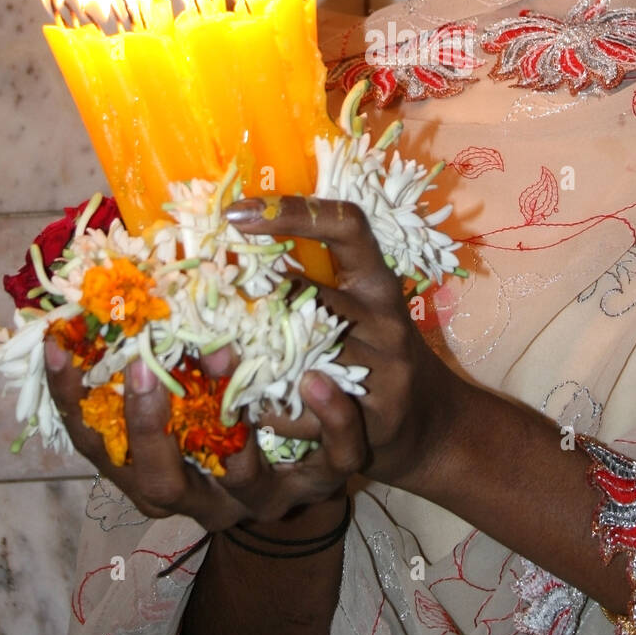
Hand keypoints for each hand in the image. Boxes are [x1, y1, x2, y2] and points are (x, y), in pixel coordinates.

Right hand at [44, 338, 366, 531]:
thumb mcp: (183, 394)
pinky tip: (320, 379)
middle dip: (146, 427)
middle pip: (158, 484)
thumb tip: (105, 287)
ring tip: (227, 359)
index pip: (96, 448)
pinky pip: (334, 459)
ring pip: (244, 480)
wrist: (308, 465)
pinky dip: (330, 420)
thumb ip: (148, 360)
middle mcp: (204, 499)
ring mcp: (264, 498)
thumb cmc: (227, 416)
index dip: (69, 401)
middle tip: (142, 366)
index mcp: (156, 475)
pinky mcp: (325, 481)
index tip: (58, 346)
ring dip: (236, 425)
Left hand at [225, 194, 464, 493]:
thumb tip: (230, 264)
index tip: (236, 213)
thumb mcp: (358, 310)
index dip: (293, 212)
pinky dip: (270, 410)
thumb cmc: (376, 354)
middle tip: (205, 312)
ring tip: (217, 361)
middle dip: (250, 305)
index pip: (346, 227)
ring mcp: (385, 369)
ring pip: (297, 357)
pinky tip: (253, 408)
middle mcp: (385, 319)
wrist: (430, 422)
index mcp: (378, 282)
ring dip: (250, 362)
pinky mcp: (376, 418)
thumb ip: (311, 288)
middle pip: (305, 297)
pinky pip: (304, 411)